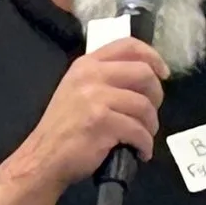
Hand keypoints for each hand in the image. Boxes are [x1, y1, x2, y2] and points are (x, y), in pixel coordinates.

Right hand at [19, 38, 166, 189]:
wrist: (43, 158)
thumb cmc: (63, 129)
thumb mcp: (77, 91)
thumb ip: (103, 79)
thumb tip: (142, 79)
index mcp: (86, 65)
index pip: (128, 46)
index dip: (153, 57)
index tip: (162, 73)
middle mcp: (90, 76)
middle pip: (143, 73)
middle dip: (156, 95)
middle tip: (150, 114)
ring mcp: (96, 98)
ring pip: (144, 105)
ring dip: (150, 126)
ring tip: (143, 137)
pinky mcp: (102, 122)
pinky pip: (138, 131)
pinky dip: (144, 145)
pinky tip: (139, 152)